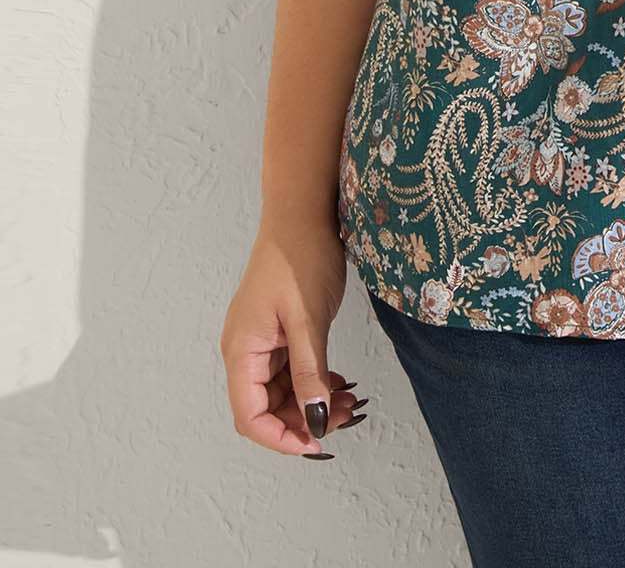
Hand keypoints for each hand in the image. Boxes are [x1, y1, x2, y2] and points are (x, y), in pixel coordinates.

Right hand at [221, 217, 367, 455]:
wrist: (303, 212)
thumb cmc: (300, 257)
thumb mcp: (308, 319)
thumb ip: (310, 373)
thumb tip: (316, 420)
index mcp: (242, 350)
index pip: (249, 416)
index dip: (280, 437)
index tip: (317, 443)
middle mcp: (245, 350)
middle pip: (266, 407)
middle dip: (304, 419)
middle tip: (346, 418)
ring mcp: (261, 340)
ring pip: (282, 391)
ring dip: (312, 401)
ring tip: (351, 401)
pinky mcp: (278, 331)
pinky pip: (292, 370)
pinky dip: (314, 381)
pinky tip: (341, 382)